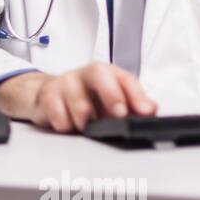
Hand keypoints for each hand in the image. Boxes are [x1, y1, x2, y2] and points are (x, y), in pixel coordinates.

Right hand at [0, 63, 156, 133]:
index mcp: (107, 74)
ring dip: (85, 120)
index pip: (125, 79)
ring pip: (78, 101)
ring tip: (85, 125)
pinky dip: (65, 125)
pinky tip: (67, 124)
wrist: (47, 96)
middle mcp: (86, 74)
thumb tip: (151, 109)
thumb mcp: (111, 102)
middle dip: (111, 94)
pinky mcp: (47, 94)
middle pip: (99, 75)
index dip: (137, 95)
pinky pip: (58, 115)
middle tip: (119, 114)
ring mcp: (66, 82)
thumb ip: (134, 105)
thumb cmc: (85, 99)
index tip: (146, 111)